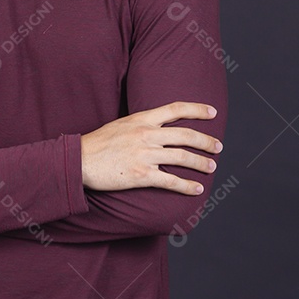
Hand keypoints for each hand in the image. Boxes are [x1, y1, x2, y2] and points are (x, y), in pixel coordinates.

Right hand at [80, 102, 221, 194]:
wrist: (80, 160)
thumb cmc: (98, 143)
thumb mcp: (121, 124)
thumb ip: (141, 124)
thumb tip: (158, 127)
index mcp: (142, 119)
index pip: (176, 108)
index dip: (197, 109)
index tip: (212, 112)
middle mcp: (147, 134)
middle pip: (186, 135)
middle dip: (206, 141)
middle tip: (218, 147)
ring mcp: (145, 154)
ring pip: (182, 157)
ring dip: (201, 163)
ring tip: (212, 167)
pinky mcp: (142, 174)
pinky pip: (171, 181)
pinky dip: (187, 186)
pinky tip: (197, 189)